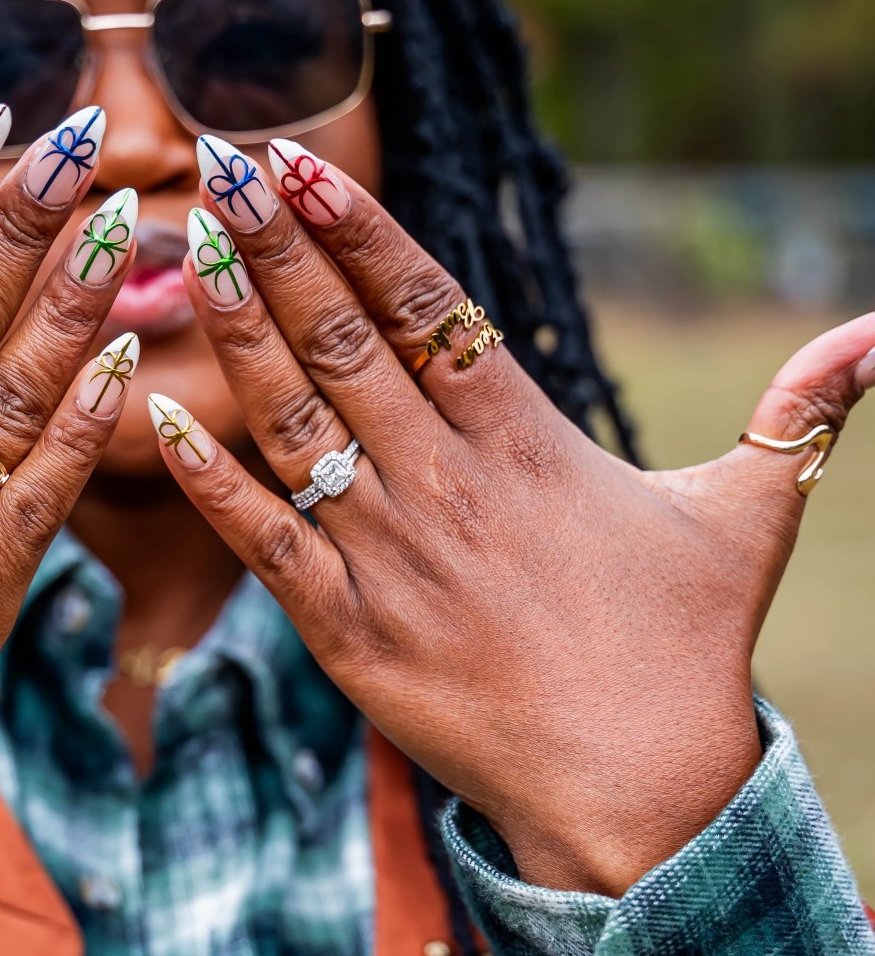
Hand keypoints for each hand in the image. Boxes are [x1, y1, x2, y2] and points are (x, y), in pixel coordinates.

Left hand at [159, 146, 874, 893]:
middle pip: (346, 343)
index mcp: (528, 443)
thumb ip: (796, 412)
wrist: (634, 793)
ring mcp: (391, 559)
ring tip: (192, 250)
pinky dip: (212, 482)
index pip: (430, 308)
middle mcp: (449, 486)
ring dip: (237, 334)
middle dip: (276, 247)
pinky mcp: (349, 635)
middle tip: (212, 162)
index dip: (360, 230)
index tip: (302, 162)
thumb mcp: (749, 515)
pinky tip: (159, 417)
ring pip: (296, 425)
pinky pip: (265, 544)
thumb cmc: (685, 652)